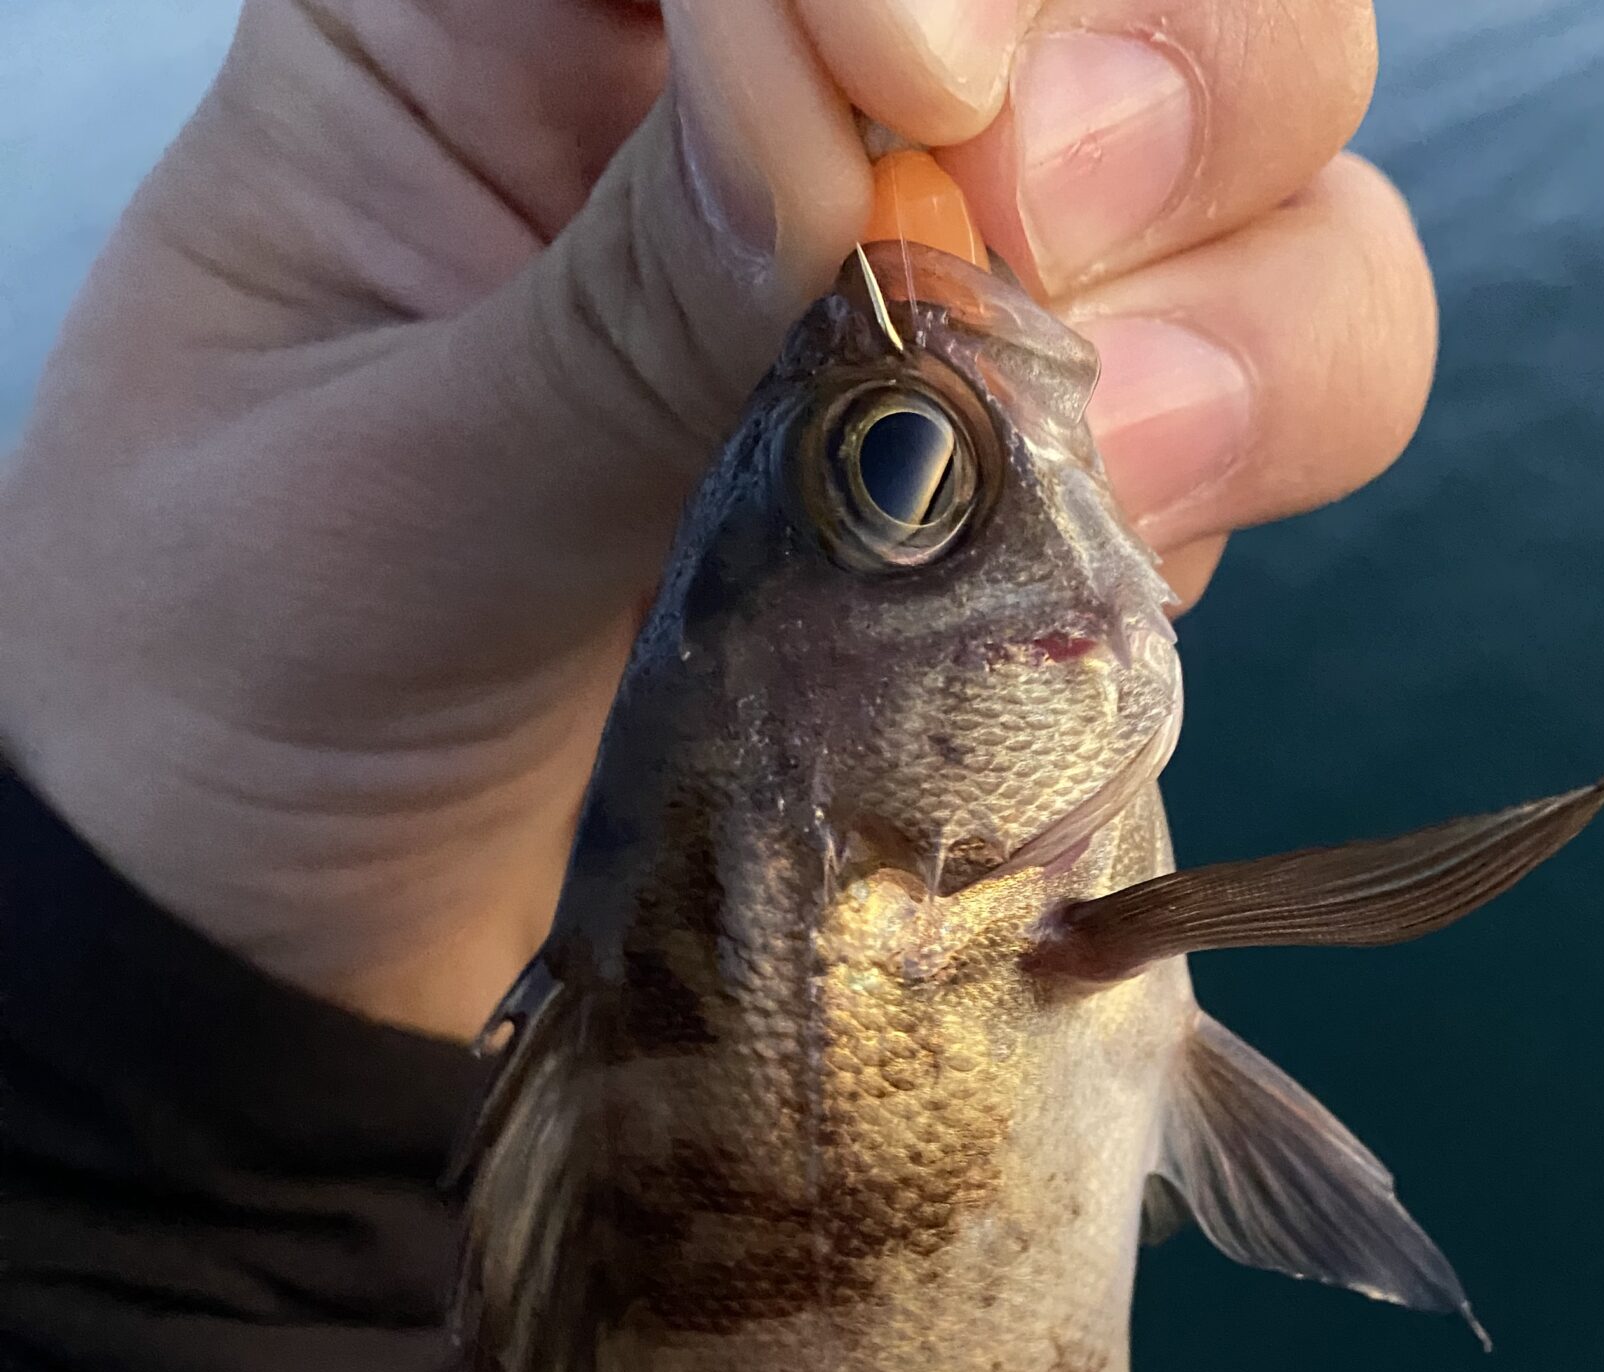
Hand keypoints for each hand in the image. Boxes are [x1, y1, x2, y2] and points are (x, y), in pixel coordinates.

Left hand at [0, 0, 1434, 1038]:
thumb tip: (838, 75)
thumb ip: (627, 302)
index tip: (915, 79)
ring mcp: (927, 307)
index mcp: (529, 14)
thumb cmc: (235, 682)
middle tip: (1045, 224)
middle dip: (1157, 72)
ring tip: (1103, 445)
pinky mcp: (1012, 499)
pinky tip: (1101, 554)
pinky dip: (1224, 480)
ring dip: (1242, 292)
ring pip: (1262, 179)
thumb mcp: (385, 488)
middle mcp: (775, 111)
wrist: (283, 940)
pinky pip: (1242, 425)